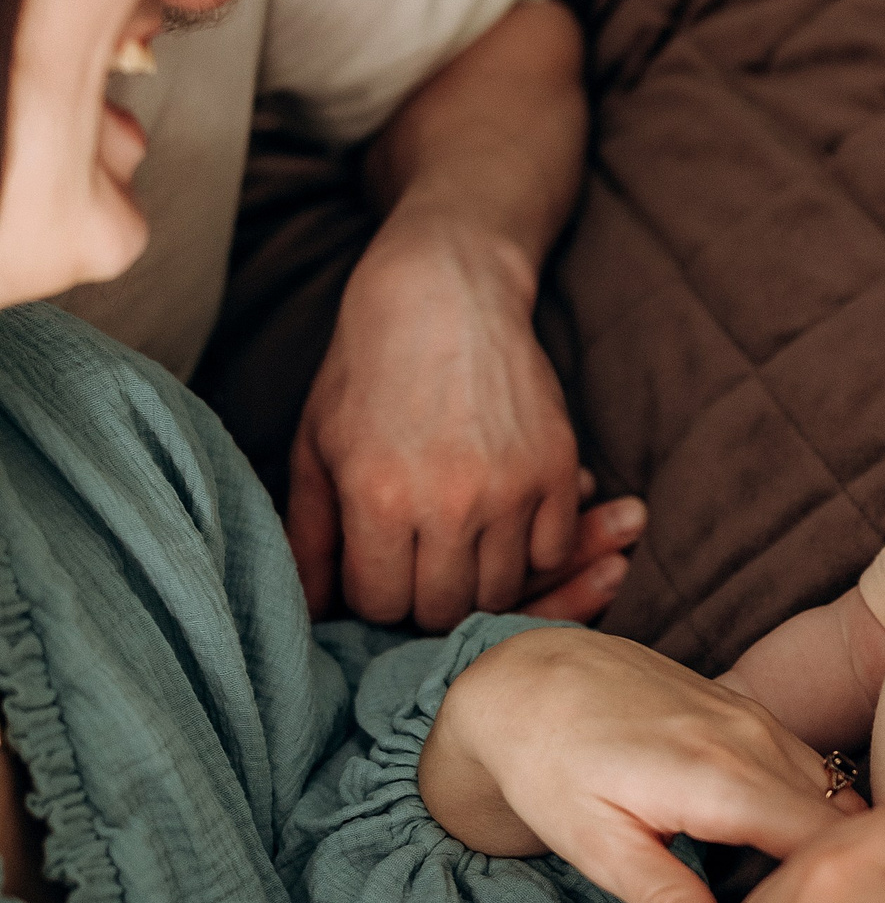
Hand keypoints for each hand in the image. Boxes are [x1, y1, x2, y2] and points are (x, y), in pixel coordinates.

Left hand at [287, 206, 639, 628]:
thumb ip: (310, 537)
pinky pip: (550, 552)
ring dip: (478, 578)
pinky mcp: (556, 467)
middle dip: (425, 596)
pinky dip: (530, 551)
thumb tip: (310, 612)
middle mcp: (448, 501)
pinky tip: (504, 523)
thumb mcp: (316, 448)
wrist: (445, 290)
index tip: (378, 564)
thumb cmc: (367, 368)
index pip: (379, 604)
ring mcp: (510, 486)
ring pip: (501, 590)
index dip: (375, 592)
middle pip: (443, 608)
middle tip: (420, 562)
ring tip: (459, 543)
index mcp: (377, 497)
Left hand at [419, 625, 866, 902]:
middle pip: (851, 825)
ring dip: (839, 850)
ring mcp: (761, 722)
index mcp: (723, 780)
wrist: (527, 679)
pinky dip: (821, 818)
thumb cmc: (550, 766)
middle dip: (854, 883)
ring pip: (843, 797)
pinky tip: (785, 863)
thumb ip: (662, 901)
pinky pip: (817, 773)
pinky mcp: (755, 715)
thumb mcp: (594, 844)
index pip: (828, 847)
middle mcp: (757, 742)